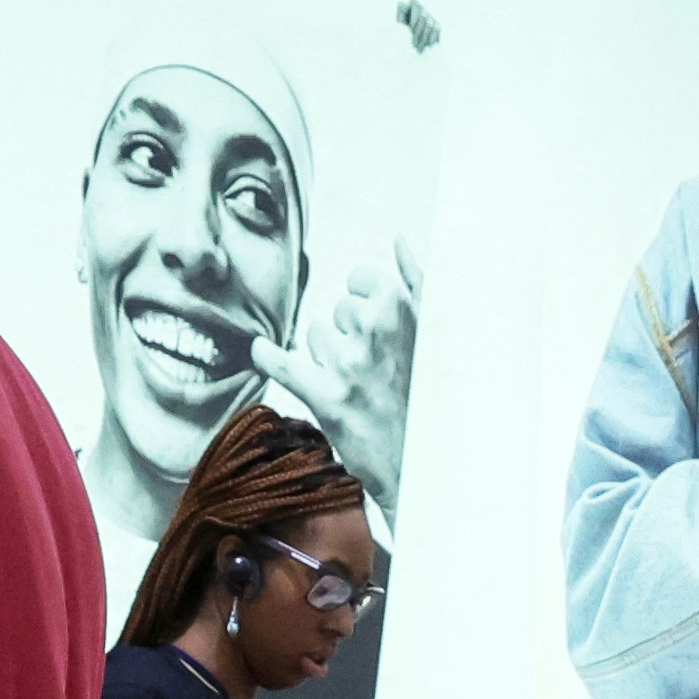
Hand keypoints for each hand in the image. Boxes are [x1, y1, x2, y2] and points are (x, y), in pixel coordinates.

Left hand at [291, 235, 422, 514]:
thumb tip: (399, 240)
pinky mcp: (328, 399)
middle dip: (350, 334)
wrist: (432, 458)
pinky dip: (266, 355)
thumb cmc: (435, 392)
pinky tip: (260, 349)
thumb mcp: (438, 328)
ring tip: (358, 386)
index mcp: (402, 305)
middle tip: (375, 368)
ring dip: (329, 357)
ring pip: (316, 338)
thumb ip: (419, 278)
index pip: (360, 282)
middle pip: (338, 313)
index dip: (367, 304)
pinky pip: (280, 363)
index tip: (377, 329)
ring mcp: (349, 364)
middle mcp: (374, 329)